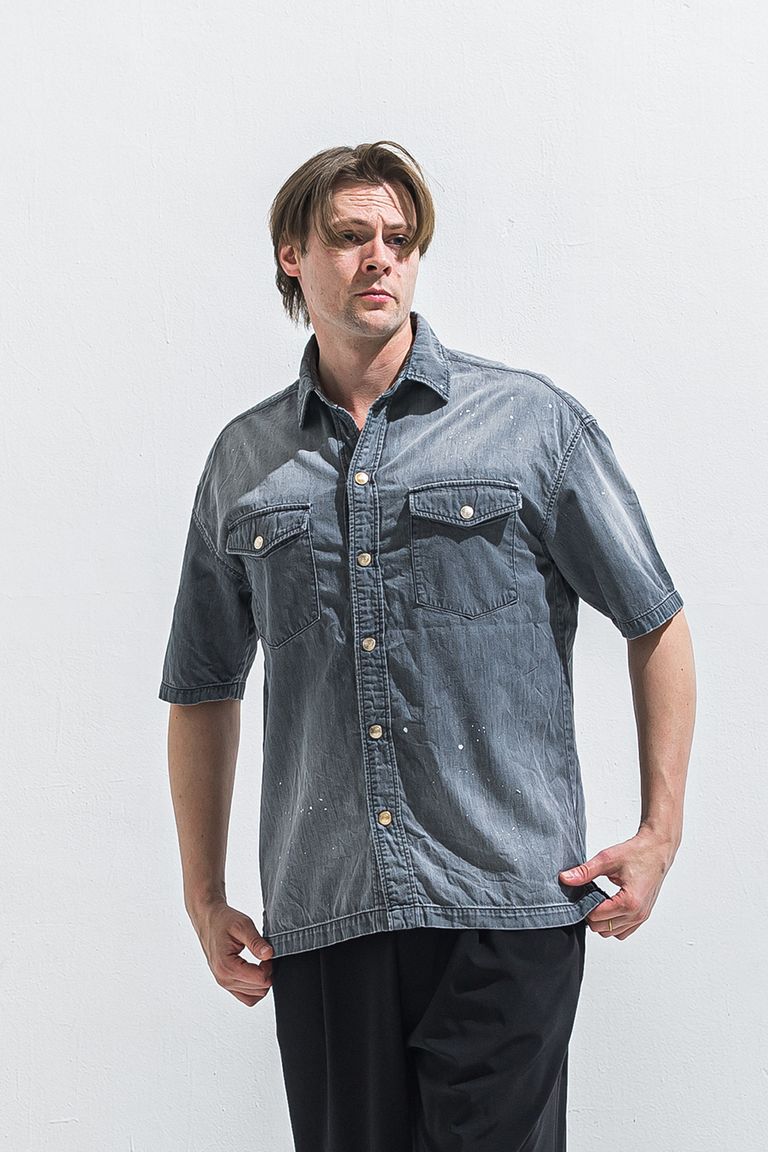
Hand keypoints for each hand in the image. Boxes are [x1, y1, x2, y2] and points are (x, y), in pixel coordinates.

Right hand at [190, 900, 274, 1004]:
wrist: (208, 920)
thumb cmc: (223, 921)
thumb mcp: (243, 925)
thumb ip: (257, 942)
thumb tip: (269, 954)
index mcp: (227, 966)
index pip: (260, 979)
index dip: (269, 966)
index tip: (267, 953)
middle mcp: (223, 979)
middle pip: (259, 989)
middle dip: (267, 973)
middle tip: (264, 955)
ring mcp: (224, 983)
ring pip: (253, 996)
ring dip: (261, 981)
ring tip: (260, 963)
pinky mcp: (225, 983)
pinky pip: (245, 997)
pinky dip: (254, 988)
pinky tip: (255, 971)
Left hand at [558, 824, 678, 940]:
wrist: (657, 849)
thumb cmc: (637, 853)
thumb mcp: (607, 859)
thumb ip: (585, 871)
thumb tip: (565, 878)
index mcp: (630, 902)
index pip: (597, 917)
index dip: (584, 907)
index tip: (580, 894)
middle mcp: (637, 913)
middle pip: (602, 929)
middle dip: (591, 915)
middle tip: (587, 897)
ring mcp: (642, 917)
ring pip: (612, 933)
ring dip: (602, 922)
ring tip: (598, 902)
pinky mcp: (643, 916)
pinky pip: (623, 931)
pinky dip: (613, 924)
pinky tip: (608, 907)